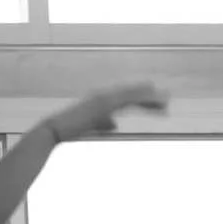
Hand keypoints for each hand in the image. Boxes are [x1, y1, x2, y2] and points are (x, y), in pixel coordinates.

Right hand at [45, 82, 168, 142]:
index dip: (143, 100)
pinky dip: (140, 99)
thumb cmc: (70, 129)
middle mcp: (104, 95)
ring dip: (149, 96)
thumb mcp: (91, 126)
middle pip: (132, 94)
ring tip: (166, 99)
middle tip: (168, 97)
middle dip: (150, 96)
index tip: (158, 104)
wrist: (54, 129)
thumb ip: (104, 122)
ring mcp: (103, 98)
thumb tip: (116, 123)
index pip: (127, 98)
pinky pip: (126, 100)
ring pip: (132, 94)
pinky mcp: (103, 104)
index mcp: (102, 100)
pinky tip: (151, 101)